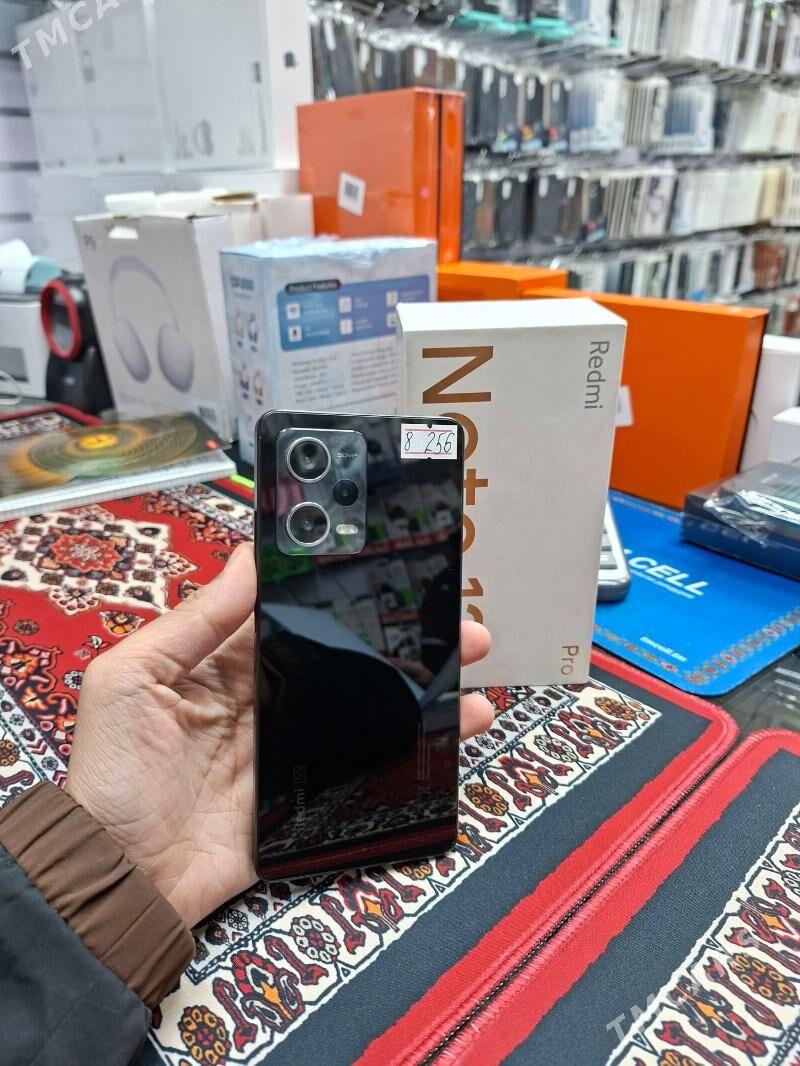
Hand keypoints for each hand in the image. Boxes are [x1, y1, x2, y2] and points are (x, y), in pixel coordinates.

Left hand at [66, 543, 492, 927]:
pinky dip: (409, 746)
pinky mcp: (306, 793)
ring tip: (464, 667)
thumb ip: (196, 619)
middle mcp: (264, 698)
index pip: (292, 614)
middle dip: (397, 637)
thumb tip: (249, 558)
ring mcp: (289, 746)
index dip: (340, 593)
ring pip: (364, 705)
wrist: (122, 875)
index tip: (387, 572)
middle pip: (342, 656)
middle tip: (449, 621)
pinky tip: (445, 729)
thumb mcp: (134, 677)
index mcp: (223, 662)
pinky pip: (365, 762)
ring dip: (416, 687)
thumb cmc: (112, 774)